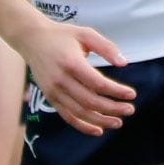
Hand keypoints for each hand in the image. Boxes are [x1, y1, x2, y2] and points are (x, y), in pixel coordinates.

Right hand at [16, 17, 136, 135]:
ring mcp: (54, 91)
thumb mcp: (86, 34)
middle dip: (112, 108)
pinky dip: (83, 126)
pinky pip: (67, 116)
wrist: (31, 39)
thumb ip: (106, 47)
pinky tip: (98, 130)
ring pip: (80, 112)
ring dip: (101, 120)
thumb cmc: (62, 35)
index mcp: (72, 63)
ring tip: (118, 122)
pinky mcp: (50, 97)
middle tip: (130, 110)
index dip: (116, 92)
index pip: (98, 84)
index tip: (131, 94)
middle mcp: (61, 80)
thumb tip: (124, 63)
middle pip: (90, 101)